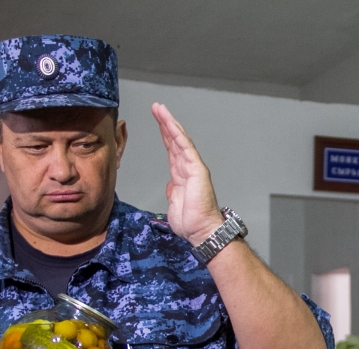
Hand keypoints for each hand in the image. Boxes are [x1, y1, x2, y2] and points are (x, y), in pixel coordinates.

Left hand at [151, 103, 224, 245]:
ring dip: (169, 124)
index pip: (172, 151)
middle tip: (156, 108)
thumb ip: (172, 193)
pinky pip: (185, 148)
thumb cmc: (191, 222)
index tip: (157, 122)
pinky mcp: (197, 169)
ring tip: (160, 109)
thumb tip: (171, 185)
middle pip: (175, 141)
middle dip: (165, 124)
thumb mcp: (174, 205)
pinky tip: (170, 123)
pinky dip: (177, 135)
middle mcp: (188, 168)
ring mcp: (193, 167)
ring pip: (180, 140)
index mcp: (181, 176)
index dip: (164, 136)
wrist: (202, 231)